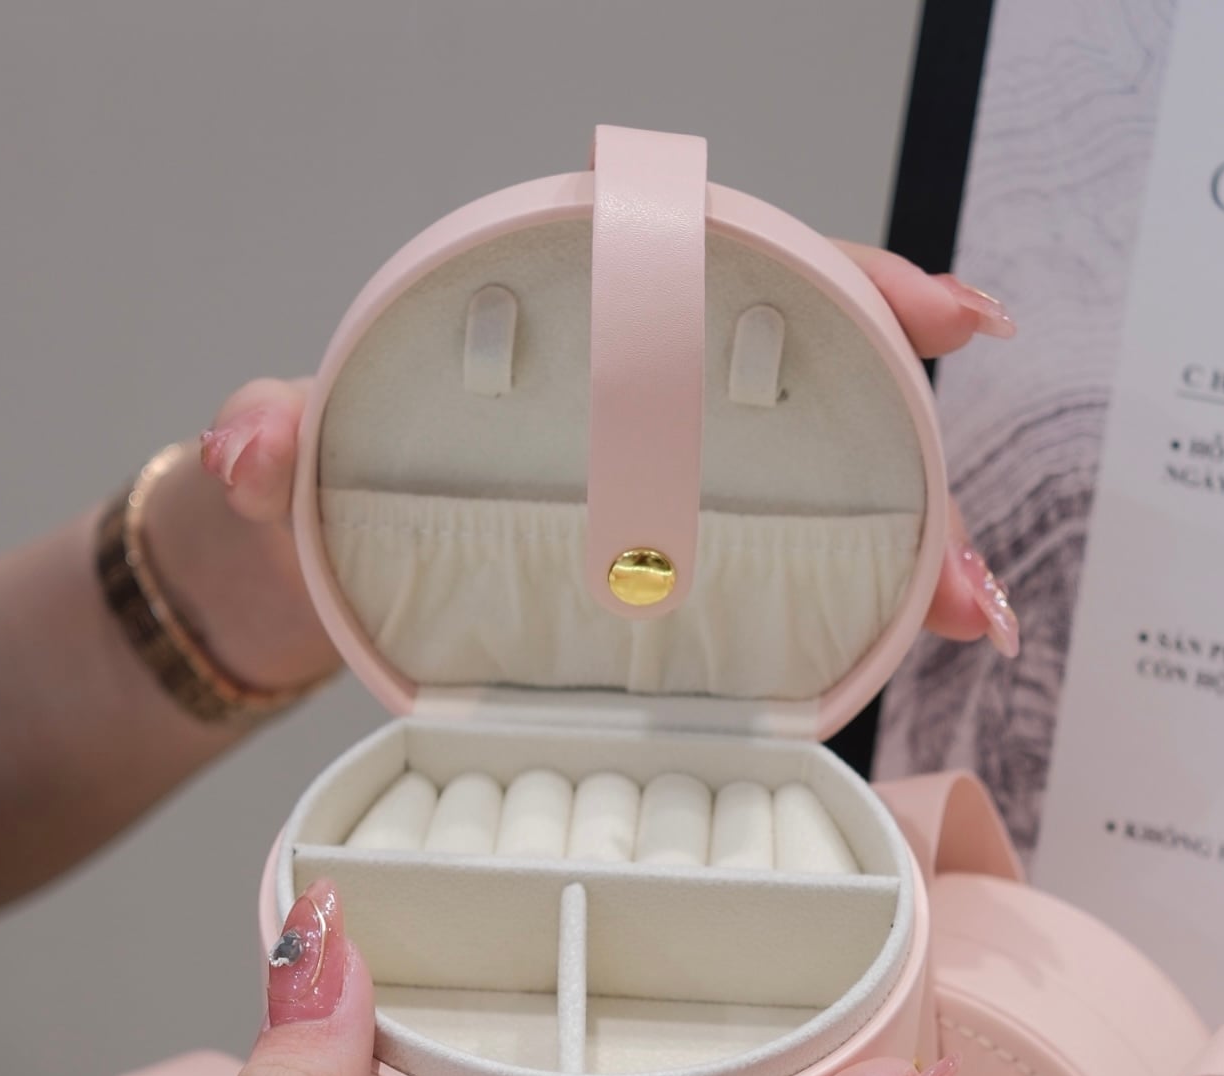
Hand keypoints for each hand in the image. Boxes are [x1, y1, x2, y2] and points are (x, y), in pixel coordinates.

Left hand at [192, 251, 1020, 675]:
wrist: (295, 585)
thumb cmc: (317, 483)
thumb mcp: (292, 448)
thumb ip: (277, 434)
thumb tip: (258, 449)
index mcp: (577, 336)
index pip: (734, 278)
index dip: (852, 289)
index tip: (945, 316)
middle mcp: (640, 416)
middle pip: (816, 412)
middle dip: (914, 471)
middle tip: (962, 556)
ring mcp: (656, 507)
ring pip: (817, 510)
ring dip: (908, 562)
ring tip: (964, 614)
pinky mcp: (655, 592)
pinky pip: (770, 593)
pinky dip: (845, 621)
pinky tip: (898, 649)